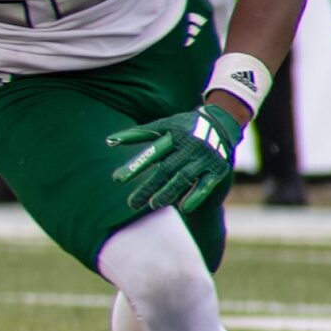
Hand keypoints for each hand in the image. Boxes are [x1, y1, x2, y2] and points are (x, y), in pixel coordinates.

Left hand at [107, 103, 240, 212]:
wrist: (222, 122)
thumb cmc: (185, 126)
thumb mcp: (164, 125)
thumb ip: (137, 134)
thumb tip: (108, 141)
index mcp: (173, 135)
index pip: (151, 153)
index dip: (135, 166)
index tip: (116, 180)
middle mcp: (189, 146)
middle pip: (165, 169)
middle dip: (148, 187)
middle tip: (131, 204)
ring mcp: (204, 158)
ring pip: (183, 178)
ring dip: (168, 192)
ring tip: (152, 206)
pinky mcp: (217, 169)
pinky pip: (206, 185)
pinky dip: (195, 196)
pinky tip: (184, 209)